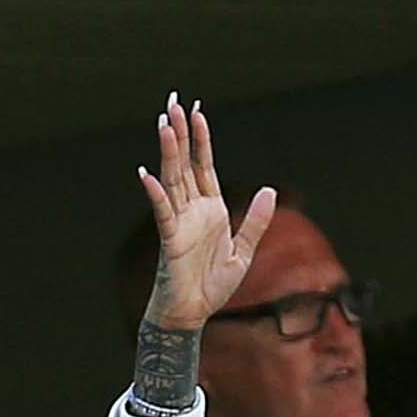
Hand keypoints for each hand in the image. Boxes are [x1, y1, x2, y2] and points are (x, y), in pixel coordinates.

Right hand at [137, 94, 275, 331]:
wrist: (194, 314)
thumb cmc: (214, 287)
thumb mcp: (244, 252)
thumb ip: (255, 222)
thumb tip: (269, 190)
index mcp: (211, 209)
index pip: (204, 166)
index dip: (201, 139)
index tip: (196, 111)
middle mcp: (193, 210)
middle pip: (185, 164)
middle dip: (179, 133)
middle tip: (171, 102)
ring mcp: (180, 222)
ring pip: (173, 179)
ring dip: (168, 152)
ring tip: (163, 124)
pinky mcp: (170, 240)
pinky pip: (163, 212)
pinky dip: (156, 194)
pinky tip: (147, 174)